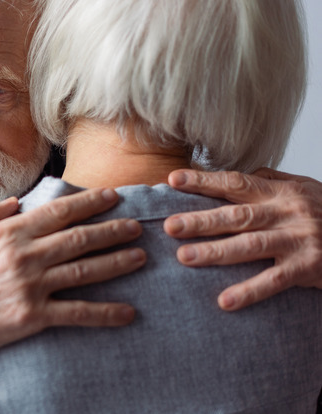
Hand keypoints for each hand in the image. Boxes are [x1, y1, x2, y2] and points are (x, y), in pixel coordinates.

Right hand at [0, 189, 143, 413]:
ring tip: (140, 257)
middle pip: (79, 238)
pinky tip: (127, 312)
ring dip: (116, 262)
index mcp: (7, 233)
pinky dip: (105, 313)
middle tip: (137, 226)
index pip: (58, 212)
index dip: (89, 202)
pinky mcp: (33, 317)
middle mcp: (24, 256)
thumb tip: (12, 202)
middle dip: (112, 229)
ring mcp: (31, 287)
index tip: (112, 196)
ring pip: (85, 271)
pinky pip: (77, 313)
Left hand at [165, 168, 321, 310]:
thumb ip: (269, 181)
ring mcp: (299, 240)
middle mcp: (288, 213)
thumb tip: (234, 174)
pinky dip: (250, 292)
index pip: (236, 182)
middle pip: (237, 216)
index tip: (173, 180)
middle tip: (168, 226)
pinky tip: (225, 301)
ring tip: (184, 258)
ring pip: (251, 246)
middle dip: (200, 220)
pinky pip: (275, 282)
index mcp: (281, 192)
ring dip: (216, 253)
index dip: (204, 181)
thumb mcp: (303, 188)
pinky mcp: (309, 268)